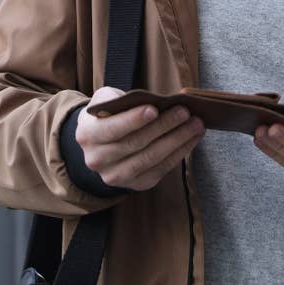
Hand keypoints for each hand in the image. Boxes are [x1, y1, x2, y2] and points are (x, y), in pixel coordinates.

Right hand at [74, 87, 205, 190]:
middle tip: (185, 112)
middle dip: (163, 127)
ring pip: (151, 158)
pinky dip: (179, 152)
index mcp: (87, 135)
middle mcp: (97, 160)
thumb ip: (119, 99)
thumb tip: (152, 102)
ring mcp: (116, 176)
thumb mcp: (105, 101)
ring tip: (196, 124)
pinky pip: (161, 169)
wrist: (101, 144)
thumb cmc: (108, 115)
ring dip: (177, 140)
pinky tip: (192, 138)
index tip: (154, 108)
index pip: (111, 129)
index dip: (133, 120)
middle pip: (135, 144)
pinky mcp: (135, 185)